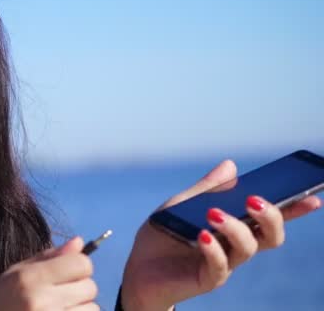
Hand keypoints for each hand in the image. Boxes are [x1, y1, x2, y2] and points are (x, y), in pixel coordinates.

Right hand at [0, 237, 98, 310]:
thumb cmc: (0, 304)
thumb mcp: (15, 274)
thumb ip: (48, 257)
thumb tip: (79, 242)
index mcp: (30, 279)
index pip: (81, 263)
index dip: (78, 267)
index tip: (68, 274)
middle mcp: (42, 300)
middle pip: (90, 287)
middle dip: (80, 289)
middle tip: (60, 296)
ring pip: (92, 309)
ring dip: (80, 309)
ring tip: (58, 310)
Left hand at [121, 160, 321, 310]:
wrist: (137, 267)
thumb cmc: (163, 236)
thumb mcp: (181, 205)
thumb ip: (206, 189)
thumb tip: (232, 165)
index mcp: (234, 226)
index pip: (269, 217)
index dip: (294, 209)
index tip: (313, 196)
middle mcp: (234, 246)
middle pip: (270, 235)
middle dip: (271, 216)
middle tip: (256, 200)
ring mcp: (223, 264)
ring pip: (247, 248)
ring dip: (235, 227)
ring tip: (214, 213)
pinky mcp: (206, 279)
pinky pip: (219, 266)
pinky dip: (214, 249)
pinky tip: (203, 235)